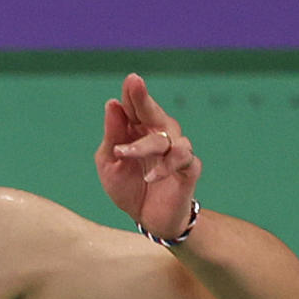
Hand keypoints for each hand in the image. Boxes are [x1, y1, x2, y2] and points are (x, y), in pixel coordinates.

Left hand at [96, 74, 201, 240]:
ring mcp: (176, 150)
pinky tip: (150, 176)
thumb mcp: (110, 164)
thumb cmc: (129, 187)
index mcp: (139, 130)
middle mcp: (160, 135)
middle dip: (143, 99)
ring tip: (124, 154)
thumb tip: (112, 104)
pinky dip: (165, 166)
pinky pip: (183, 160)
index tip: (130, 80)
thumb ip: (112, 136)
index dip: (133, 94)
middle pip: (154, 113)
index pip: (135, 108)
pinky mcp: (188, 169)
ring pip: (165, 138)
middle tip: (135, 83)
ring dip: (144, 144)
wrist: (148, 219)